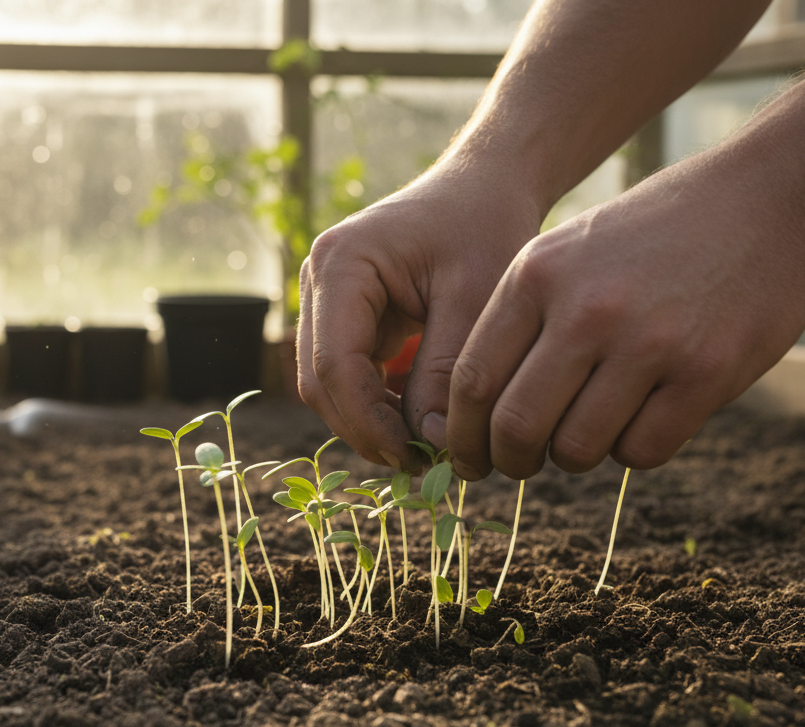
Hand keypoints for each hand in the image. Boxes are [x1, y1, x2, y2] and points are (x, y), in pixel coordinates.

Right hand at [297, 156, 541, 470]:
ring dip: (369, 421)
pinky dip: (376, 403)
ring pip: (327, 384)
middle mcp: (318, 278)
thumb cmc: (486, 228)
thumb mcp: (476, 300)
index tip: (414, 456)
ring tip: (423, 448)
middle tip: (421, 463)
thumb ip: (447, 372)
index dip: (368, 421)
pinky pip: (346, 373)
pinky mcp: (342, 312)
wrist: (485, 186)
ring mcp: (324, 296)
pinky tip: (417, 422)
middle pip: (320, 380)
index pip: (335, 363)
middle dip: (365, 428)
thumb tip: (431, 443)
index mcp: (341, 263)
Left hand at [443, 150, 804, 481]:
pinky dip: (633, 450)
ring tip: (587, 431)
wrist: (768, 200)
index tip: (468, 457)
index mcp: (536, 276)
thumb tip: (477, 413)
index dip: (463, 435)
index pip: (473, 381)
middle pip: (516, 426)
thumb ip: (521, 319)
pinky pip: (642, 451)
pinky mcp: (705, 373)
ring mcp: (648, 343)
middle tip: (517, 466)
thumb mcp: (567, 251)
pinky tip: (643, 418)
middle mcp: (585, 310)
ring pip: (577, 448)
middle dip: (509, 461)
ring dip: (574, 457)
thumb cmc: (653, 234)